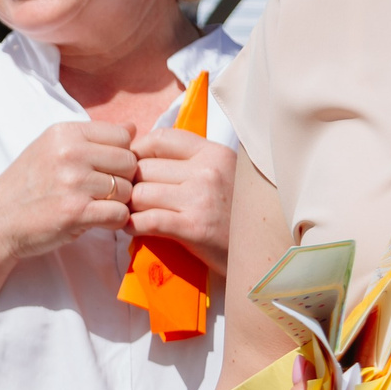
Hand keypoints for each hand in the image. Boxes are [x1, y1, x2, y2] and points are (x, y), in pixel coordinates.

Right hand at [0, 121, 136, 264]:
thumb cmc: (25, 187)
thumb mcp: (50, 150)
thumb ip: (91, 139)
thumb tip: (133, 128)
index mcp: (64, 133)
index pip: (122, 135)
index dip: (119, 155)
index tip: (103, 169)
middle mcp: (69, 153)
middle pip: (129, 162)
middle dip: (122, 179)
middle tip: (101, 192)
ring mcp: (72, 182)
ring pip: (126, 190)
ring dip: (117, 202)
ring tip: (94, 206)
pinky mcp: (75, 212)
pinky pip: (119, 214)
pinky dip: (114, 221)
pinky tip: (96, 220)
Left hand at [128, 125, 236, 274]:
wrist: (262, 251)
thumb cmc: (234, 214)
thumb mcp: (221, 174)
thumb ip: (188, 160)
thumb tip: (137, 151)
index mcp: (214, 153)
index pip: (160, 139)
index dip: (136, 152)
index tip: (130, 168)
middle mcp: (208, 171)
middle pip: (143, 168)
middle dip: (130, 185)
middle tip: (127, 199)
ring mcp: (202, 199)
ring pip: (139, 194)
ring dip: (129, 208)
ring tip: (132, 215)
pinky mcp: (194, 228)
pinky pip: (147, 221)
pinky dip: (133, 226)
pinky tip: (135, 229)